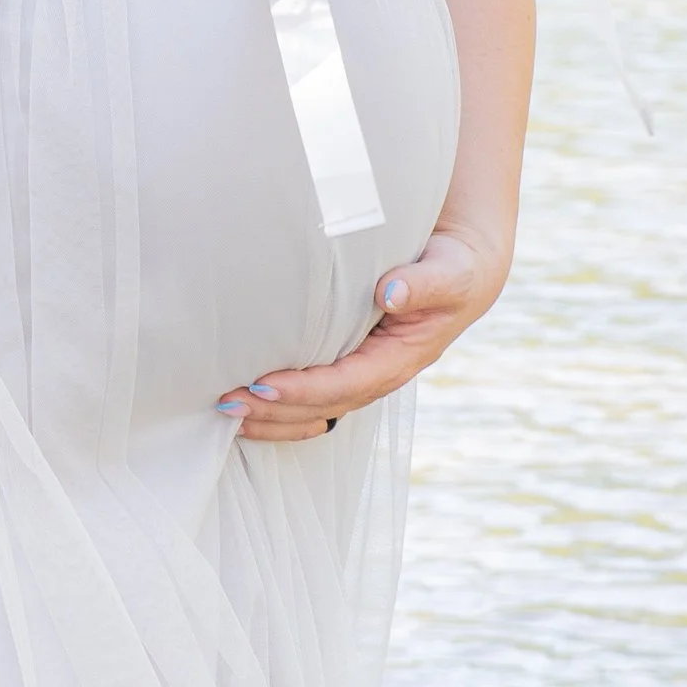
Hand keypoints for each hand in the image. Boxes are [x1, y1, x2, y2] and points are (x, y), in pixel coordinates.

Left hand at [215, 218, 512, 442]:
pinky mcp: (348, 364)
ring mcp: (363, 374)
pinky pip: (312, 398)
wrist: (463, 270)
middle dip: (274, 411)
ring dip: (270, 417)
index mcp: (400, 358)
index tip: (262, 386)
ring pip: (313, 410)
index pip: (346, 383)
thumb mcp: (450, 272)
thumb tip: (390, 293)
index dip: (304, 390)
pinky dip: (278, 407)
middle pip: (322, 407)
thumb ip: (425, 283)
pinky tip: (246, 403)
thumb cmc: (454, 268)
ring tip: (224, 412)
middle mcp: (379, 374)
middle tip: (225, 403)